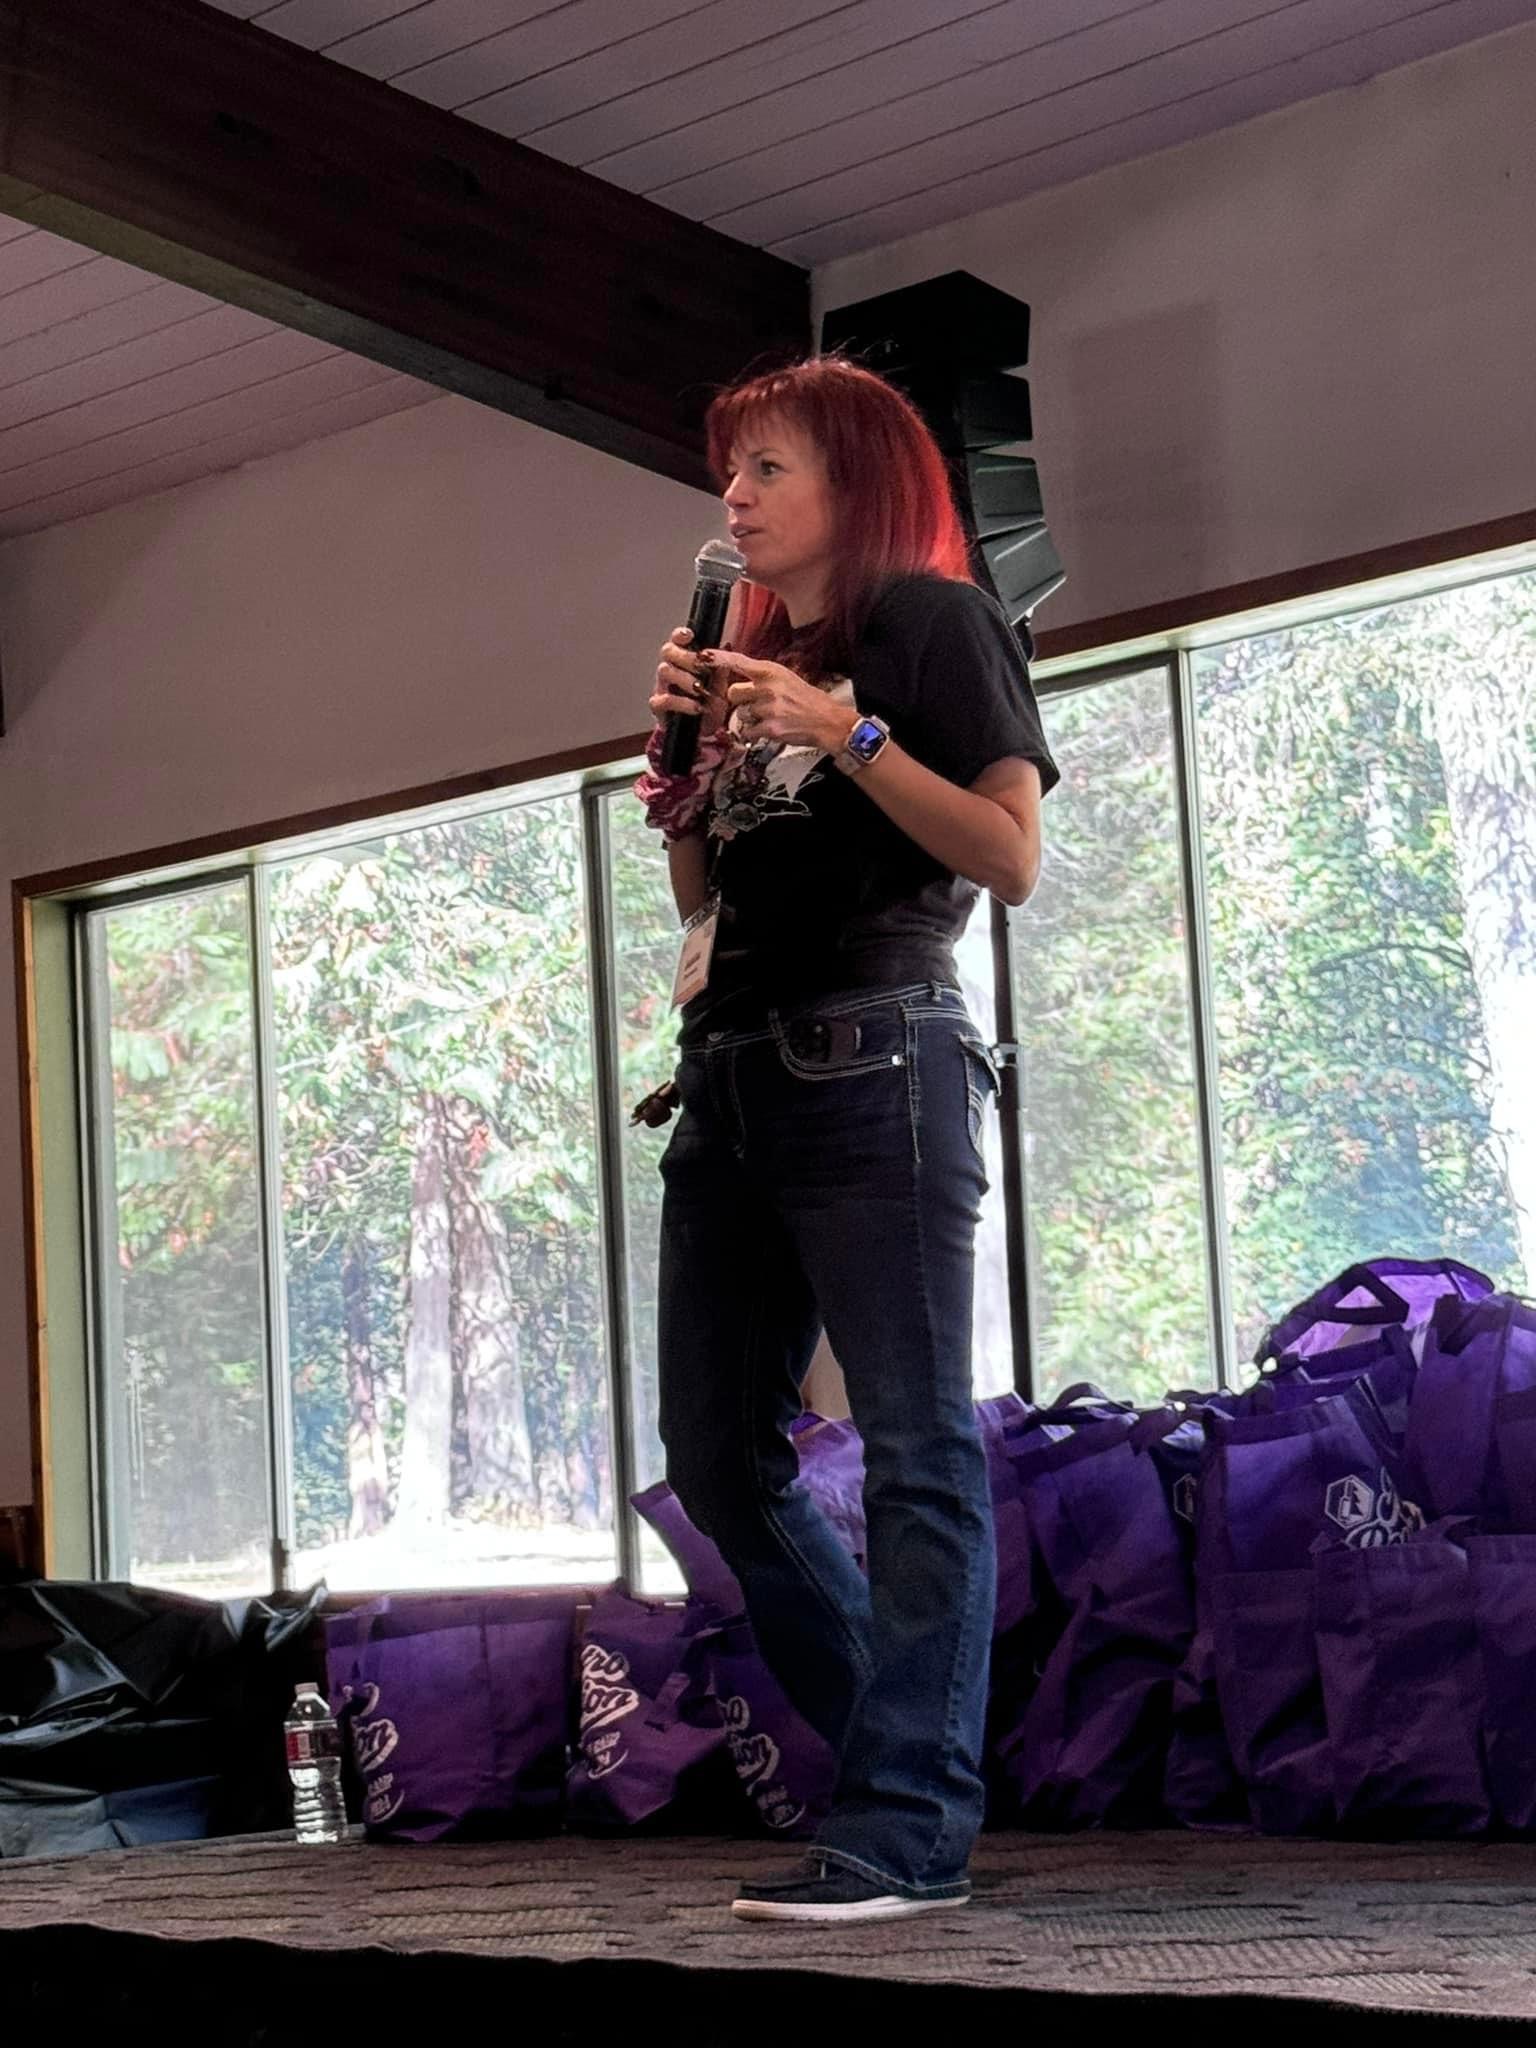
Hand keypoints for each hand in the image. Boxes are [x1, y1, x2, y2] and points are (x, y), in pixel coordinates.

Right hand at [649, 626, 725, 736]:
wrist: (704, 730)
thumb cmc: (709, 702)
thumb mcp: (720, 684)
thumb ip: (721, 668)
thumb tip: (727, 646)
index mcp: (683, 660)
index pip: (676, 640)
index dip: (680, 635)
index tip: (690, 635)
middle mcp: (670, 669)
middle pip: (667, 651)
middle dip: (686, 656)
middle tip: (702, 667)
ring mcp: (661, 686)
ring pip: (664, 671)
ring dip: (685, 679)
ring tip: (701, 690)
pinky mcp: (658, 705)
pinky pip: (664, 699)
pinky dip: (682, 703)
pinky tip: (696, 708)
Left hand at [705, 651, 858, 753]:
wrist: (827, 721)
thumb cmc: (807, 700)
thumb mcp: (786, 679)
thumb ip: (762, 678)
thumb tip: (740, 680)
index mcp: (771, 671)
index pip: (739, 662)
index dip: (719, 659)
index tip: (704, 656)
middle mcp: (767, 687)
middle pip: (732, 693)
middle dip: (739, 701)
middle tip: (755, 704)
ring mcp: (768, 708)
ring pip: (740, 714)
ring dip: (749, 718)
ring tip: (769, 717)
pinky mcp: (769, 728)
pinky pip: (747, 731)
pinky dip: (754, 733)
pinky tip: (769, 729)